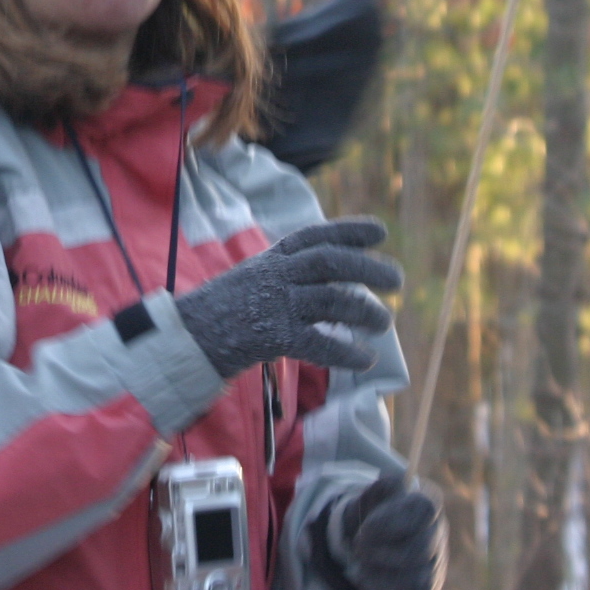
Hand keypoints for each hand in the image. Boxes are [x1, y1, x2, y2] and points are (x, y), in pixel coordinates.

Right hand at [174, 218, 400, 377]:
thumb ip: (295, 271)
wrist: (192, 336)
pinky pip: (319, 343)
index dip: (350, 230)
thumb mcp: (260, 274)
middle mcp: (278, 275)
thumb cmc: (230, 306)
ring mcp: (276, 304)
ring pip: (330, 300)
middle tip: (397, 280)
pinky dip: (346, 351)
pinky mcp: (274, 336)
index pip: (317, 235)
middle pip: (329, 262)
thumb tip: (345, 277)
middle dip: (367, 268)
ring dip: (364, 311)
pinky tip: (365, 358)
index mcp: (275, 256)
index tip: (380, 231)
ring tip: (384, 322)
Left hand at [337, 476, 446, 589]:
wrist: (374, 536)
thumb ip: (384, 483)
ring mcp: (436, 567)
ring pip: (418, 581)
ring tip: (360, 569)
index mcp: (428, 506)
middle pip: (421, 549)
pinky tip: (371, 586)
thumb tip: (393, 482)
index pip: (426, 511)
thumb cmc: (378, 511)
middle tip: (358, 548)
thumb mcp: (377, 490)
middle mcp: (439, 536)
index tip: (364, 529)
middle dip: (381, 552)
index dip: (392, 522)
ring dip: (380, 578)